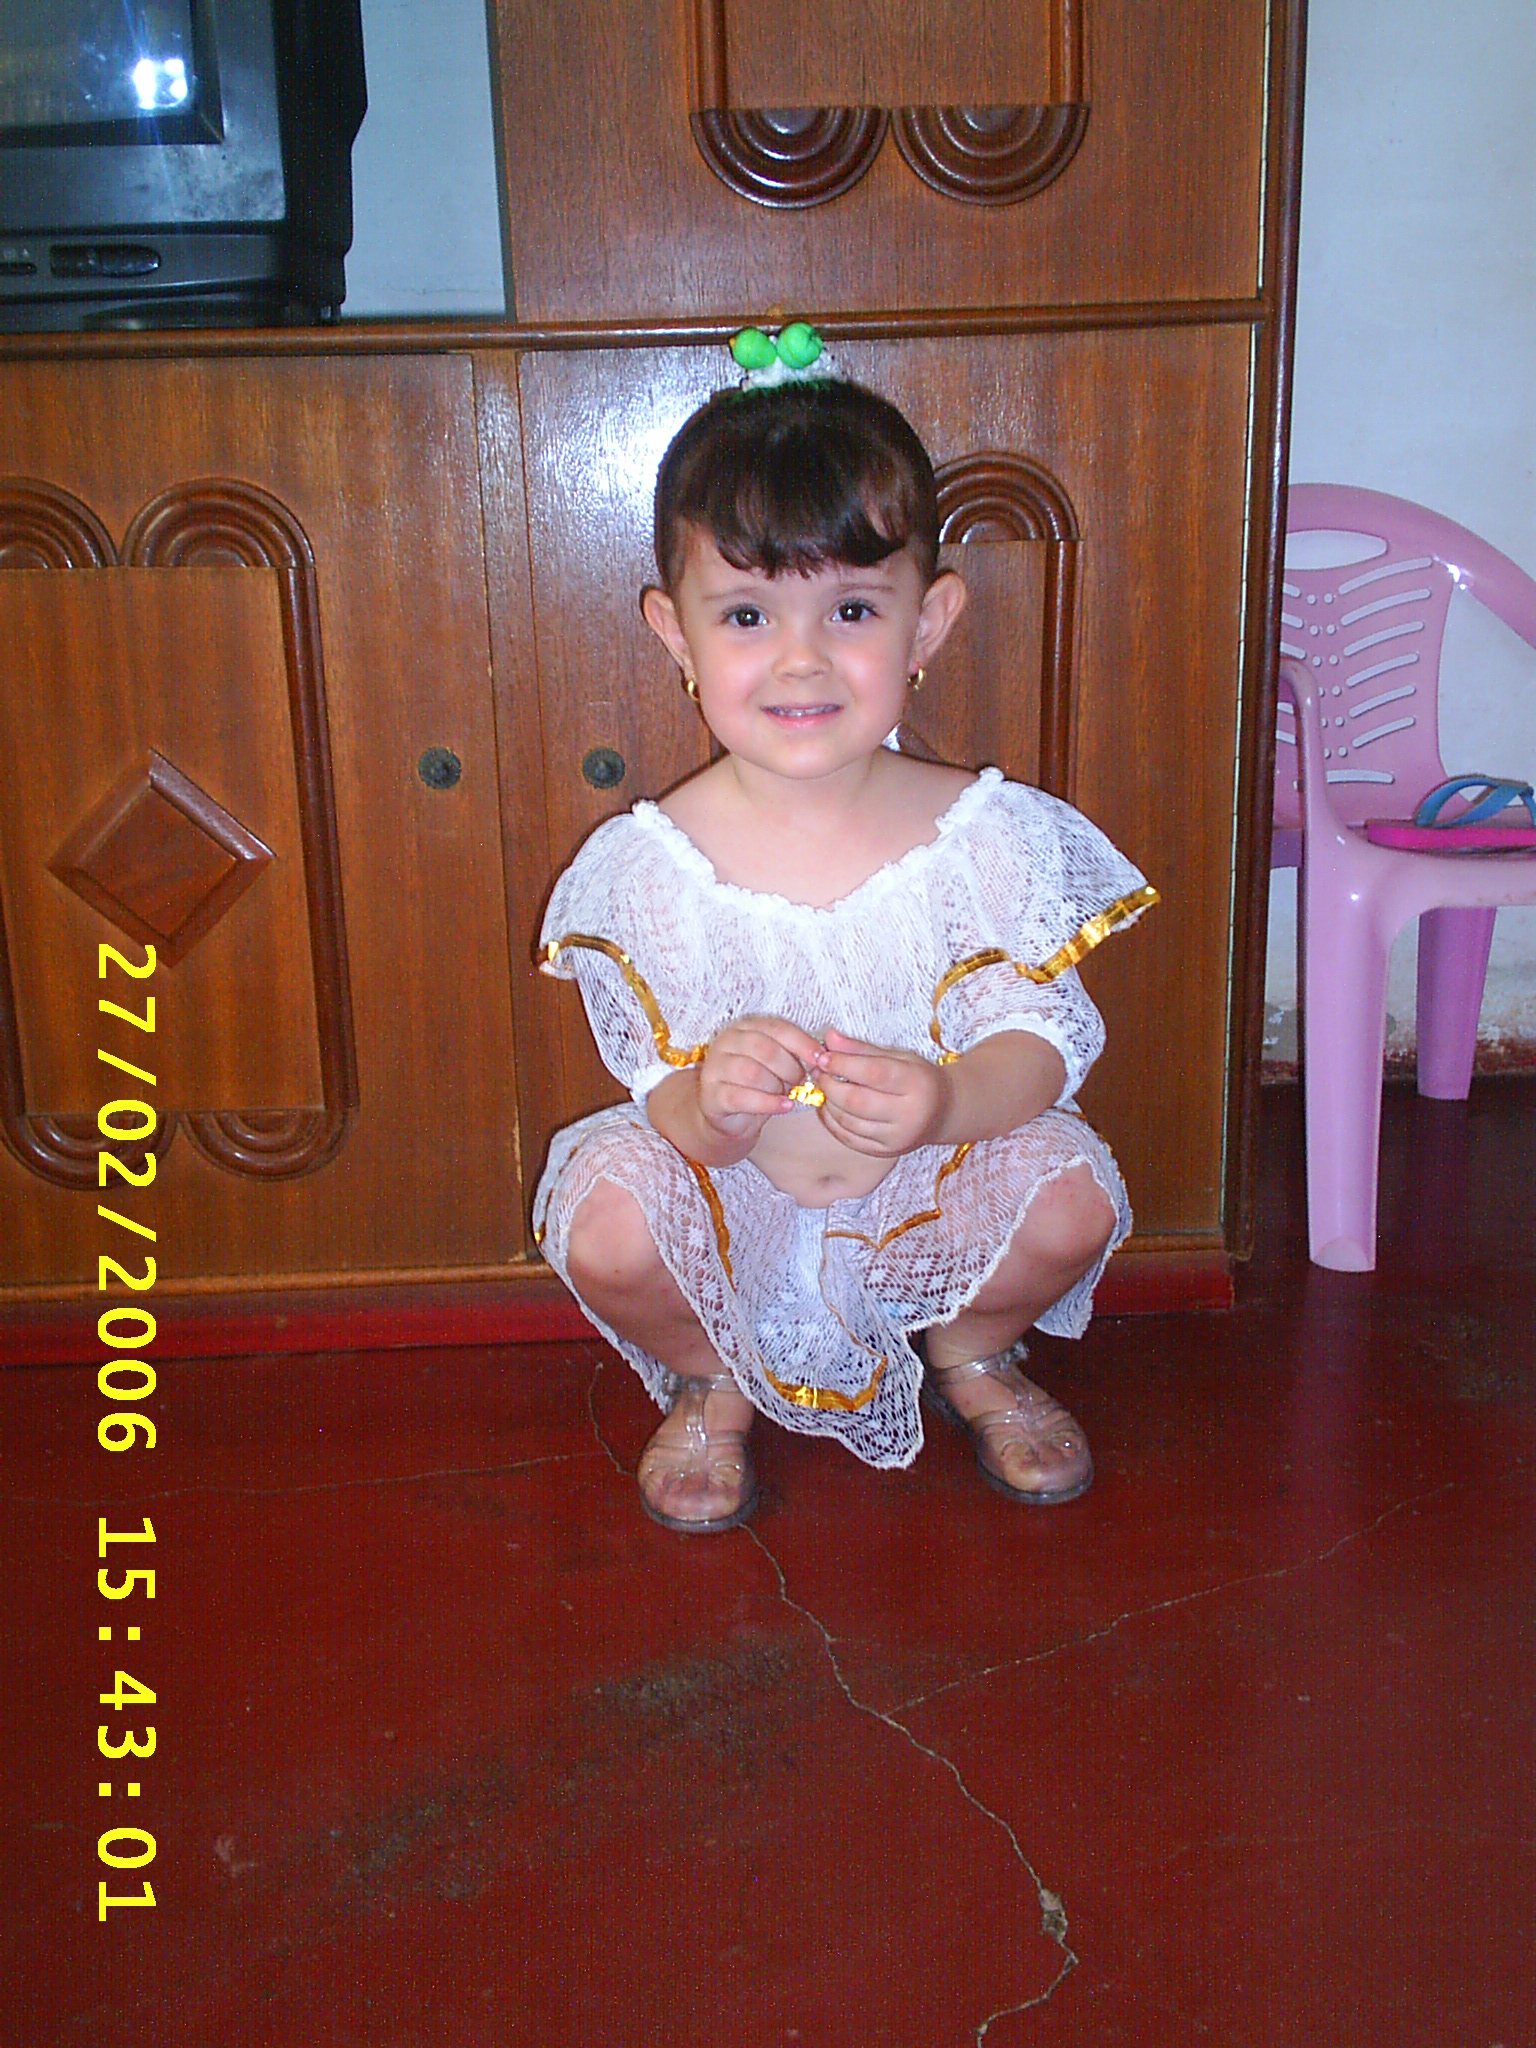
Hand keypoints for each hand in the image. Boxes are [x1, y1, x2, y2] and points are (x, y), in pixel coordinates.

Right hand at [695, 1014, 827, 1142]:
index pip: (777, 1028)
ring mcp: (715, 1068)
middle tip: (800, 1081)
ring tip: (787, 1094)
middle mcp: (727, 1042)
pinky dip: (768, 1103)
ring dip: (777, 1086)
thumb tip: (821, 1056)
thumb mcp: (777, 1063)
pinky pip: (742, 1098)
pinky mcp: (711, 1094)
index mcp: (745, 1027)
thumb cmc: (758, 1083)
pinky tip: (784, 1106)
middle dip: (790, 1068)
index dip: (802, 1043)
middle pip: (765, 1049)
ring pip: (752, 1073)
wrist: (728, 1112)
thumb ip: (794, 1054)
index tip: (821, 1058)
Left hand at [812, 1028, 951, 1156]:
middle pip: (856, 1101)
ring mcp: (897, 1138)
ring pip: (849, 1122)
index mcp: (918, 1084)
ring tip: (824, 1086)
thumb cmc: (919, 1079)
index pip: (873, 1073)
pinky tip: (829, 1106)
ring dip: (828, 1102)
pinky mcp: (885, 1152)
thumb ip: (862, 1049)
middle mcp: (910, 1115)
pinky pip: (849, 1139)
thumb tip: (829, 1038)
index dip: (843, 1064)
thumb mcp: (898, 1057)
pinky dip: (832, 1122)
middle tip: (818, 1072)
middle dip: (830, 1085)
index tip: (824, 1056)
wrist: (943, 1112)